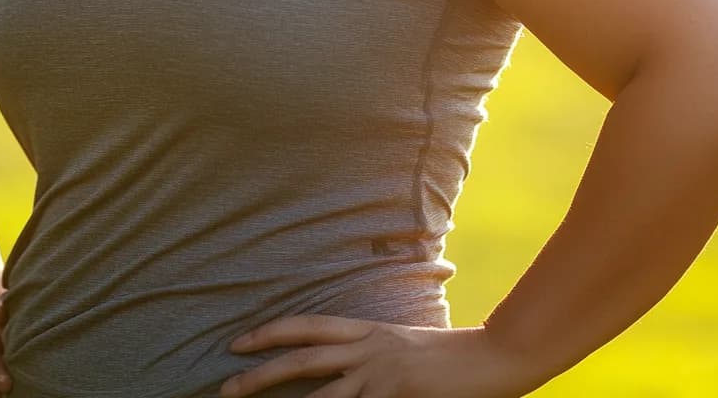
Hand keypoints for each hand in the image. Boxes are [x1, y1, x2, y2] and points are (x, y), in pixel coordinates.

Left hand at [220, 315, 542, 397]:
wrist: (491, 358)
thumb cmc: (447, 359)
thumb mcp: (400, 349)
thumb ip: (369, 356)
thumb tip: (339, 372)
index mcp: (366, 330)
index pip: (307, 328)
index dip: (270, 333)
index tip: (239, 344)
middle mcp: (367, 347)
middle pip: (301, 358)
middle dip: (260, 375)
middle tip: (226, 388)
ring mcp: (380, 374)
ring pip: (321, 396)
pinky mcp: (395, 396)